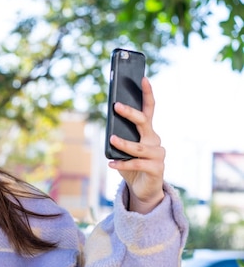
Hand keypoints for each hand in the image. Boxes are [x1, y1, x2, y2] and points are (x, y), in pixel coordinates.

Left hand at [108, 77, 164, 213]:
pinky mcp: (156, 168)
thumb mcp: (124, 150)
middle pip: (144, 122)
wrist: (143, 189)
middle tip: (116, 106)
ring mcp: (158, 154)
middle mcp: (155, 140)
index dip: (147, 93)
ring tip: (111, 139)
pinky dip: (122, 164)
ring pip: (138, 146)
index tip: (143, 78)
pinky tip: (111, 164)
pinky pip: (137, 164)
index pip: (149, 109)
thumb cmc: (132, 165)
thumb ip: (119, 137)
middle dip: (130, 113)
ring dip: (124, 143)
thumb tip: (108, 129)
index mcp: (148, 132)